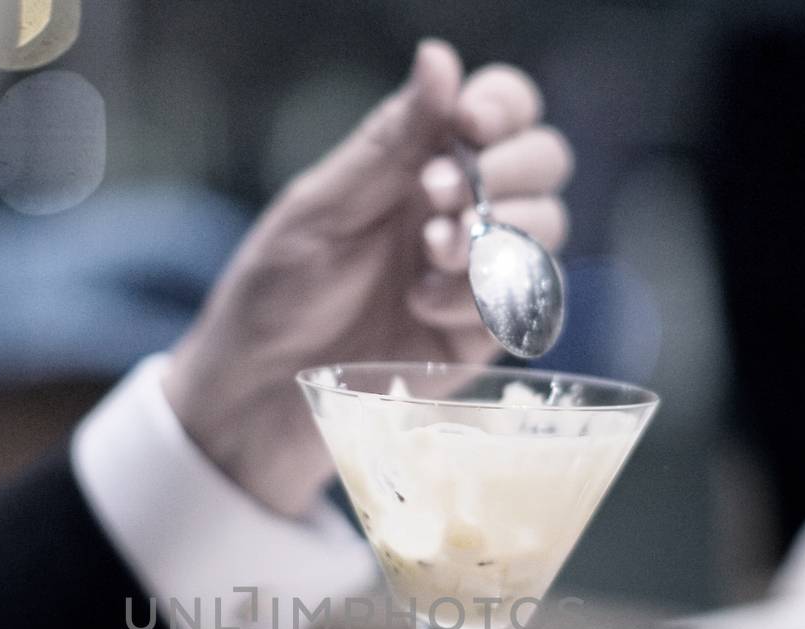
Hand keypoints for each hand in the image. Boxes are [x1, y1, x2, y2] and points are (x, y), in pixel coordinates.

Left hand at [164, 39, 573, 516]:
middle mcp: (460, 211)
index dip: (503, 106)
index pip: (502, 108)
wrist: (256, 395)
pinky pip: (527, 306)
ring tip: (429, 255)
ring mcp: (476, 275)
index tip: (469, 126)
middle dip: (508, 173)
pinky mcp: (481, 338)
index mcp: (420, 163)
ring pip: (547, 231)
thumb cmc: (275, 293)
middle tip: (441, 200)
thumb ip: (389, 142)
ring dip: (497, 234)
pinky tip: (423, 307)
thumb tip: (440, 57)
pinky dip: (484, 299)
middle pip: (545, 163)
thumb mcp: (321, 209)